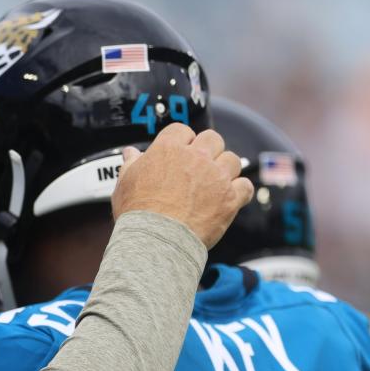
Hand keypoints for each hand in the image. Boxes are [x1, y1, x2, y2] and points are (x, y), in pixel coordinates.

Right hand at [112, 123, 252, 248]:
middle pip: (212, 138)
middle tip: (198, 165)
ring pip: (232, 160)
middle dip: (207, 149)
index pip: (181, 130)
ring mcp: (216, 177)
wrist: (156, 240)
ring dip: (224, 168)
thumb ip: (131, 164)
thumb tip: (131, 153)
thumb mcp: (125, 183)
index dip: (180, 141)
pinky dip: (239, 191)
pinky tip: (228, 197)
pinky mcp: (230, 198)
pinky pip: (245, 186)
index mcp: (169, 149)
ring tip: (213, 183)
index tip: (178, 151)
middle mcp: (196, 158)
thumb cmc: (138, 213)